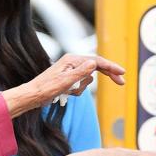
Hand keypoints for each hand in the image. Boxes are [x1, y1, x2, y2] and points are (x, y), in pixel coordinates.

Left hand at [3, 53, 124, 116]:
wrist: (33, 95)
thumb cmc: (46, 89)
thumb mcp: (65, 82)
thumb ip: (81, 73)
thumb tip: (94, 63)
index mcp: (72, 60)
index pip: (97, 61)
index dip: (111, 67)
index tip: (122, 73)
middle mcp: (72, 62)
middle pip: (96, 66)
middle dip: (108, 74)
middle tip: (121, 82)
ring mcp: (70, 69)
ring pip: (87, 78)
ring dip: (83, 88)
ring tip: (69, 93)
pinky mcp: (68, 77)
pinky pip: (81, 84)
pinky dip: (78, 91)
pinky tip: (67, 94)